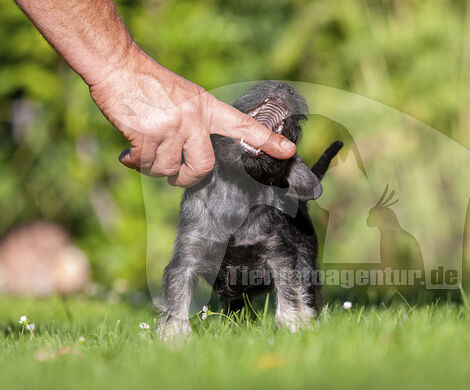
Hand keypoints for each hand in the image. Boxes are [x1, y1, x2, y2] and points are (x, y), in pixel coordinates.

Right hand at [89, 46, 295, 186]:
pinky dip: (135, 163)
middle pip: (203, 167)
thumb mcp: (185, 97)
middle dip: (188, 178)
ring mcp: (171, 127)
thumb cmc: (150, 84)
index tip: (288, 151)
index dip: (266, 141)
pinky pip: (145, 166)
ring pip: (168, 170)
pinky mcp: (147, 136)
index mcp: (207, 108)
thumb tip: (197, 157)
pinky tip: (129, 152)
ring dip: (155, 168)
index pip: (242, 126)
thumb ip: (198, 124)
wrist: (118, 66)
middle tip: (179, 176)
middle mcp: (194, 119)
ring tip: (147, 150)